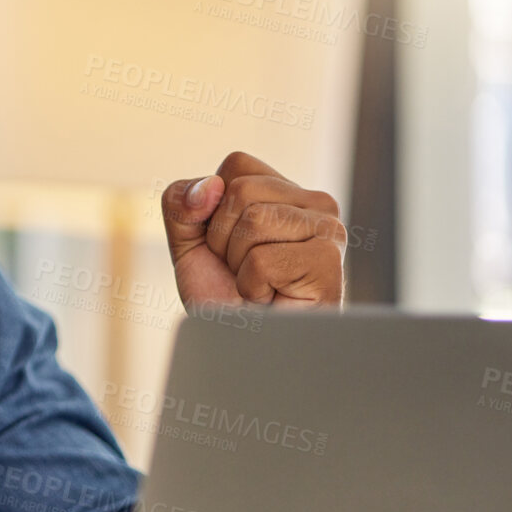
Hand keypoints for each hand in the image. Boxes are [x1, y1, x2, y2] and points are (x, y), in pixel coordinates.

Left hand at [160, 151, 344, 309]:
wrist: (243, 347)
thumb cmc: (223, 297)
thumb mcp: (186, 240)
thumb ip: (181, 201)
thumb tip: (210, 187)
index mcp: (288, 192)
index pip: (237, 164)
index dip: (213, 209)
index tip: (227, 246)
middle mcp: (318, 204)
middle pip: (241, 191)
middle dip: (222, 239)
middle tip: (243, 271)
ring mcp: (330, 232)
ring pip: (253, 221)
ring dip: (238, 264)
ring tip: (259, 285)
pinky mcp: (329, 263)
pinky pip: (262, 259)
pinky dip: (252, 286)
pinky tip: (272, 299)